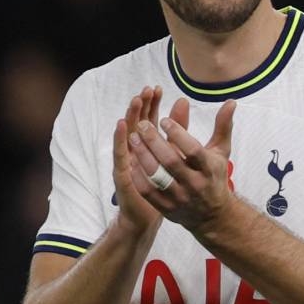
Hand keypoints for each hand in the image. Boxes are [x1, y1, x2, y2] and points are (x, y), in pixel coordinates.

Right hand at [113, 86, 164, 235]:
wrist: (154, 215)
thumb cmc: (167, 184)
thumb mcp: (177, 154)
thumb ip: (179, 130)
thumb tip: (184, 102)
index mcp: (147, 145)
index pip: (147, 118)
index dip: (150, 104)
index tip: (156, 88)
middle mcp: (135, 150)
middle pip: (135, 122)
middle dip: (140, 105)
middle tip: (145, 89)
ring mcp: (127, 161)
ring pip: (126, 134)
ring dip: (130, 116)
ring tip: (135, 101)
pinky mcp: (122, 173)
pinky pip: (120, 154)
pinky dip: (119, 139)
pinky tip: (122, 126)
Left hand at [128, 98, 236, 232]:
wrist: (212, 215)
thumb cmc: (214, 175)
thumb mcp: (221, 151)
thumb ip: (223, 126)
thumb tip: (230, 101)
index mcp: (209, 168)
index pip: (193, 150)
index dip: (178, 133)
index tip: (164, 119)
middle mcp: (195, 184)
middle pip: (171, 162)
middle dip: (154, 142)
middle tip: (142, 125)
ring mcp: (179, 198)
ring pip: (157, 177)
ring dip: (143, 156)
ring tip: (133, 138)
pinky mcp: (166, 208)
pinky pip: (148, 192)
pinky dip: (138, 176)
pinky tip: (131, 160)